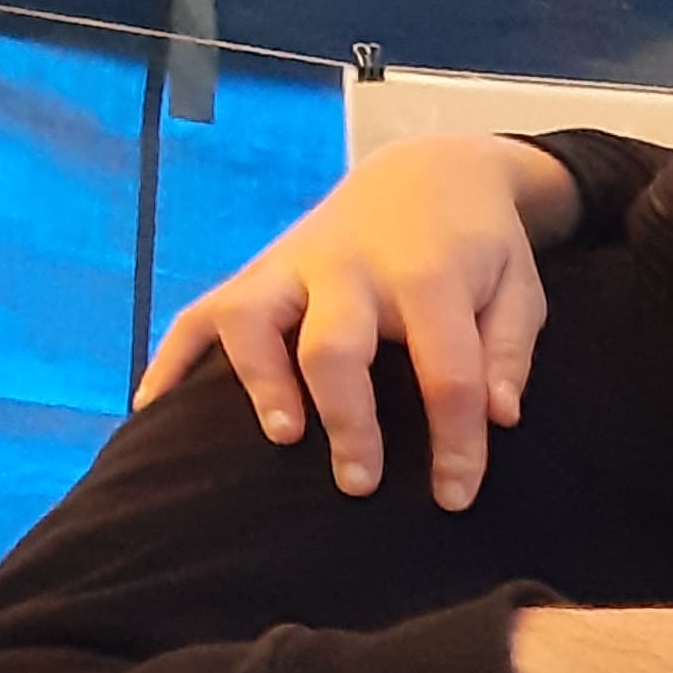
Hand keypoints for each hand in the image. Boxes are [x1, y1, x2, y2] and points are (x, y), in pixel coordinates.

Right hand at [140, 136, 577, 511]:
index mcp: (429, 277)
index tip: (454, 497)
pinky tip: (153, 410)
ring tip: (280, 436)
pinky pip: (197, 314)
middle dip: (346, 418)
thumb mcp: (519, 291)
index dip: (455, 441)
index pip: (446, 372)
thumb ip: (509, 352)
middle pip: (334, 346)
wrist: (426, 174)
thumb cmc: (479, 251)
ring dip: (257, 379)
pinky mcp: (255, 271)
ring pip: (251, 318)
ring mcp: (292, 266)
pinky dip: (172, 360)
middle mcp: (351, 269)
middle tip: (359, 483)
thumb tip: (499, 416)